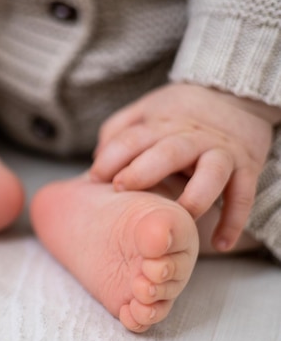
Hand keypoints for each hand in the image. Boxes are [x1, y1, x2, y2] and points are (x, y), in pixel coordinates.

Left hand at [90, 83, 278, 250]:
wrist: (235, 96)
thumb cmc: (179, 113)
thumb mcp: (147, 111)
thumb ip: (119, 130)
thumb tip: (97, 159)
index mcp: (163, 124)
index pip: (134, 137)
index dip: (112, 156)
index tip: (94, 177)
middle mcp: (193, 137)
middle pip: (169, 152)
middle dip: (144, 170)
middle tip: (121, 188)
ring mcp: (221, 152)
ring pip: (211, 173)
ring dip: (195, 197)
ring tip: (179, 220)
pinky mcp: (247, 167)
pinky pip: (243, 195)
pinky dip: (234, 220)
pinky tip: (220, 243)